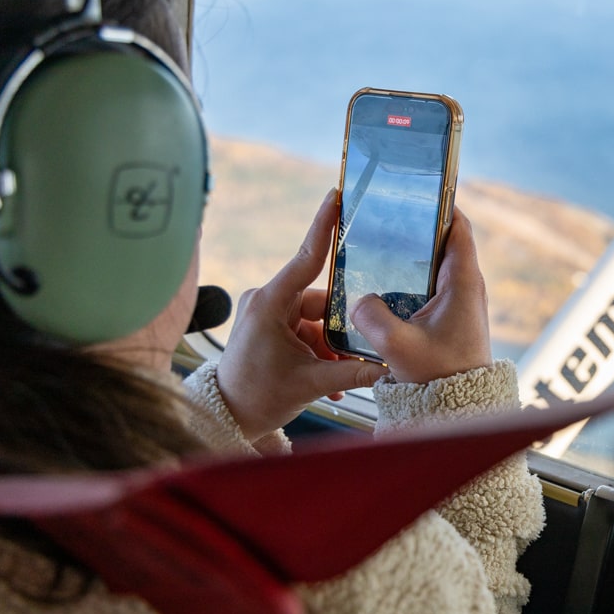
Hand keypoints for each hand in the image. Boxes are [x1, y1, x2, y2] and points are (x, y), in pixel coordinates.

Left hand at [217, 191, 388, 441]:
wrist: (225, 417)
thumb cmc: (256, 397)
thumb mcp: (309, 384)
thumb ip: (351, 372)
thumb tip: (388, 367)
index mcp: (270, 303)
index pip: (305, 258)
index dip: (324, 226)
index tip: (336, 197)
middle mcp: (267, 301)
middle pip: (321, 300)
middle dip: (341, 328)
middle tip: (359, 352)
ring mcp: (267, 313)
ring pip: (316, 319)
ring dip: (331, 347)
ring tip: (339, 376)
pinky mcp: (269, 327)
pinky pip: (305, 331)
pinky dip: (320, 352)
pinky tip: (329, 379)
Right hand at [350, 208, 491, 384]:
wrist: (457, 407)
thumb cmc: (439, 377)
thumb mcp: (398, 347)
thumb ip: (372, 318)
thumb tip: (358, 299)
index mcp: (463, 282)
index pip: (458, 227)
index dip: (440, 205)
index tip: (415, 191)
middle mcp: (466, 286)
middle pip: (443, 241)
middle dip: (416, 228)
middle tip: (384, 216)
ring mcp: (459, 300)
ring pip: (434, 264)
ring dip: (411, 255)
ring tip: (379, 243)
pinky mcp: (450, 315)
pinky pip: (429, 285)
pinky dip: (410, 278)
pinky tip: (383, 281)